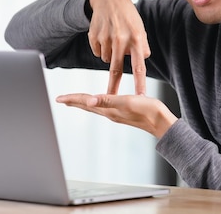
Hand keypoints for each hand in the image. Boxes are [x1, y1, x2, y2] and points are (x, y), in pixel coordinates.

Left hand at [56, 93, 177, 138]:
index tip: (58, 98)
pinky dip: (96, 103)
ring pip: (94, 107)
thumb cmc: (147, 111)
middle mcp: (109, 112)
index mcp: (108, 109)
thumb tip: (89, 101)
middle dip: (73, 101)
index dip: (71, 98)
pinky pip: (103, 107)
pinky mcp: (122, 112)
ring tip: (75, 100)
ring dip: (83, 103)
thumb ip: (107, 101)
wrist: (162, 122)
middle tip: (61, 99)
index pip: (85, 101)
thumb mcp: (126, 102)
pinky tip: (98, 102)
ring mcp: (116, 113)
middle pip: (87, 105)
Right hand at [88, 0, 149, 94]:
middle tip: (110, 99)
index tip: (140, 97)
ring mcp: (105, 38)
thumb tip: (143, 59)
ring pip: (107, 60)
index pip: (139, 66)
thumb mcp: (140, 28)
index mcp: (136, 38)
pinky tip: (105, 36)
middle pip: (115, 69)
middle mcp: (120, 39)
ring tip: (114, 40)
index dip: (139, 83)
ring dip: (111, 56)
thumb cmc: (128, 16)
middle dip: (113, 86)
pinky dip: (102, 48)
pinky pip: (98, 52)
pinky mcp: (94, 37)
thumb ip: (142, 46)